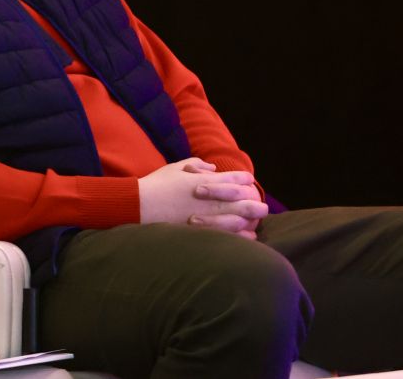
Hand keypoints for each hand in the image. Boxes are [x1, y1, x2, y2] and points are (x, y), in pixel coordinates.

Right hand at [138, 157, 267, 238]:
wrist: (139, 205)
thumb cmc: (156, 185)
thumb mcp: (175, 167)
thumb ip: (196, 165)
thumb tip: (212, 167)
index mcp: (205, 180)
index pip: (234, 179)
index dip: (244, 180)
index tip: (249, 182)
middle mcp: (210, 198)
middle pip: (243, 200)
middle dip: (255, 203)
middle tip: (263, 207)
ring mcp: (207, 216)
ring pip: (238, 219)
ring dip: (251, 219)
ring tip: (258, 221)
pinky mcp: (201, 232)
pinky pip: (228, 235)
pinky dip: (241, 236)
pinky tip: (248, 237)